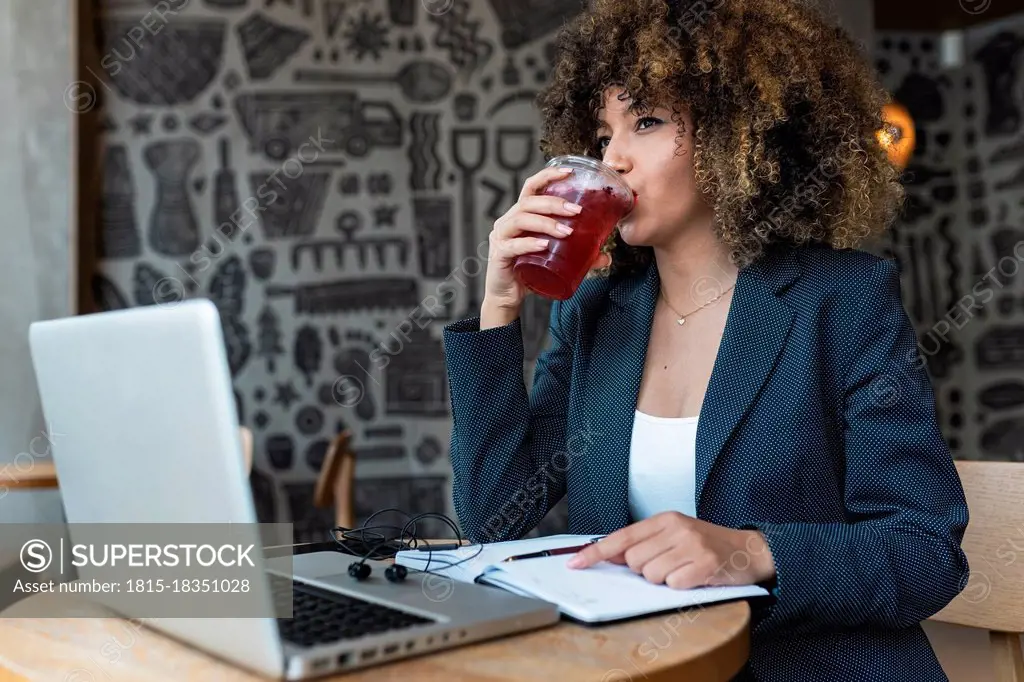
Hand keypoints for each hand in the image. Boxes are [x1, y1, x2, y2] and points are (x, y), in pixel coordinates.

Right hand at [482, 166, 611, 311]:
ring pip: (521, 220)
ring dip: (546, 223)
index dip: (548, 176)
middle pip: (529, 202)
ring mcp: (501, 237)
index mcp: (521, 215)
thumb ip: (580, 257)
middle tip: (577, 211)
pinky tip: (544, 246)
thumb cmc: (530, 272)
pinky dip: (530, 244)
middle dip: (555, 203)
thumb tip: (606, 256)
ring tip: (566, 232)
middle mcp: (508, 221)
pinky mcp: (499, 254)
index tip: (570, 172)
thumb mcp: (556, 260)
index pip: (531, 187)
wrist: (508, 296)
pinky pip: (513, 245)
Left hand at [565, 511, 775, 589]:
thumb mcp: (675, 535)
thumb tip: (611, 555)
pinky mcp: (704, 565)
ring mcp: (690, 546)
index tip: (575, 563)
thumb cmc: (707, 544)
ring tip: (683, 570)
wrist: (749, 549)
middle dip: (645, 571)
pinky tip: (694, 577)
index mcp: (665, 520)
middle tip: (668, 565)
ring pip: (651, 575)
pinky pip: (673, 585)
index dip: (595, 552)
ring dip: (663, 580)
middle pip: (634, 561)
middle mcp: (676, 529)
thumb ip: (645, 542)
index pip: (621, 537)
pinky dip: (681, 587)